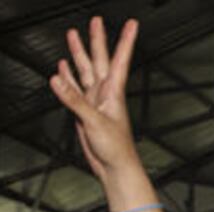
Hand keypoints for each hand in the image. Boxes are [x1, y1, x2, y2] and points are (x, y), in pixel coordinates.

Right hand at [48, 17, 141, 178]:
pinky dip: (69, 76)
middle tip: (97, 21)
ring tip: (73, 36)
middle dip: (98, 40)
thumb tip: (58, 79)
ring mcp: (94, 101)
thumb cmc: (116, 148)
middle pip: (100, 60)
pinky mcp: (84, 110)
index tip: (133, 25)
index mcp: (114, 92)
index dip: (126, 41)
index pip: (120, 60)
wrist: (114, 166)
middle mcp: (105, 93)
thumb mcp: (94, 121)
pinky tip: (63, 68)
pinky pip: (74, 88)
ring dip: (79, 54)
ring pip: (85, 71)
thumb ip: (75, 100)